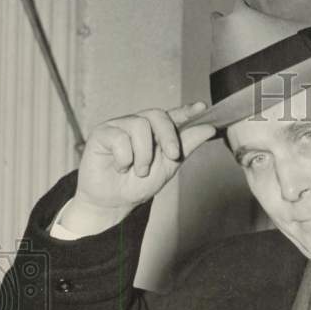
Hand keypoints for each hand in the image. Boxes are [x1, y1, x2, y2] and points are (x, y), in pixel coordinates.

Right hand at [64, 102, 215, 234]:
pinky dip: (125, 158)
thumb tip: (208, 129)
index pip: (172, 115)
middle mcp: (138, 124)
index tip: (202, 107)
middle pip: (157, 115)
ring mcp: (119, 126)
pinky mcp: (102, 133)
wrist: (114, 202)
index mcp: (155, 132)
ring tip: (138, 171)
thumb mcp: (168, 167)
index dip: (187, 110)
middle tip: (172, 156)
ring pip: (139, 126)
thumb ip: (186, 146)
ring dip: (144, 155)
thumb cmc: (138, 184)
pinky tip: (120, 167)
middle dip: (168, 136)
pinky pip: (119, 138)